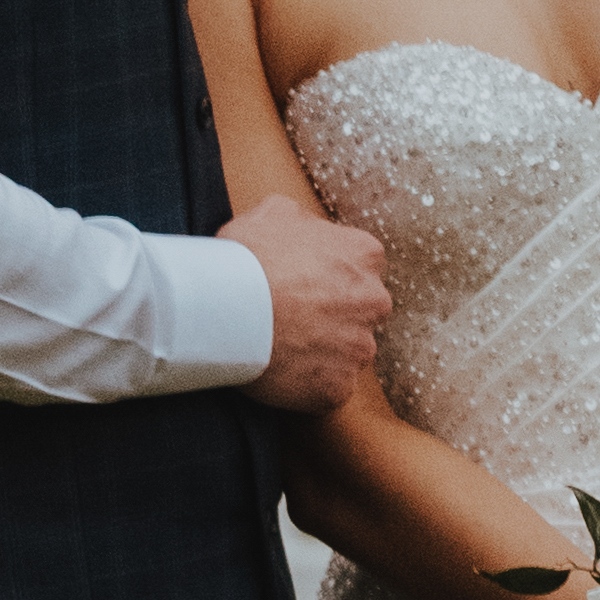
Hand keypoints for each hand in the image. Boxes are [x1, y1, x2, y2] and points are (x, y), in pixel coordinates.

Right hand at [233, 194, 390, 411]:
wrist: (225, 309)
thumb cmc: (247, 257)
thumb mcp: (273, 211)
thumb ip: (304, 221)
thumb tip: (305, 229)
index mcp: (364, 254)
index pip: (361, 266)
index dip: (329, 275)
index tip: (302, 284)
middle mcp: (374, 301)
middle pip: (360, 311)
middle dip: (333, 314)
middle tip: (292, 317)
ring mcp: (359, 349)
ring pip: (347, 352)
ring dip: (321, 351)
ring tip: (281, 346)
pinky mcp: (339, 387)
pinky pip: (329, 388)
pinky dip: (309, 384)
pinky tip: (281, 372)